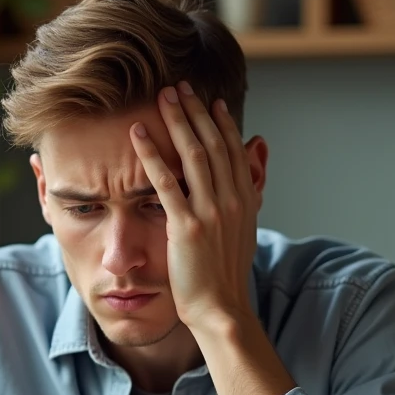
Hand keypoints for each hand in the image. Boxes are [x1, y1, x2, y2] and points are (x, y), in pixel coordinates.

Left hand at [129, 82, 261, 332]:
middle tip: (179, 85)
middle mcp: (232, 200)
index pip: (233, 149)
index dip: (220, 122)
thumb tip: (256, 154)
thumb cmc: (225, 273)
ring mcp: (210, 212)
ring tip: (161, 97)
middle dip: (195, 111)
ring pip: (193, 154)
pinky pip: (166, 182)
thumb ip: (248, 192)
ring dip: (177, 121)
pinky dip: (151, 154)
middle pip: (213, 143)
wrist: (221, 308)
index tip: (209, 99)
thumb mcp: (244, 229)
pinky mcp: (187, 227)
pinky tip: (138, 133)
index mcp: (246, 200)